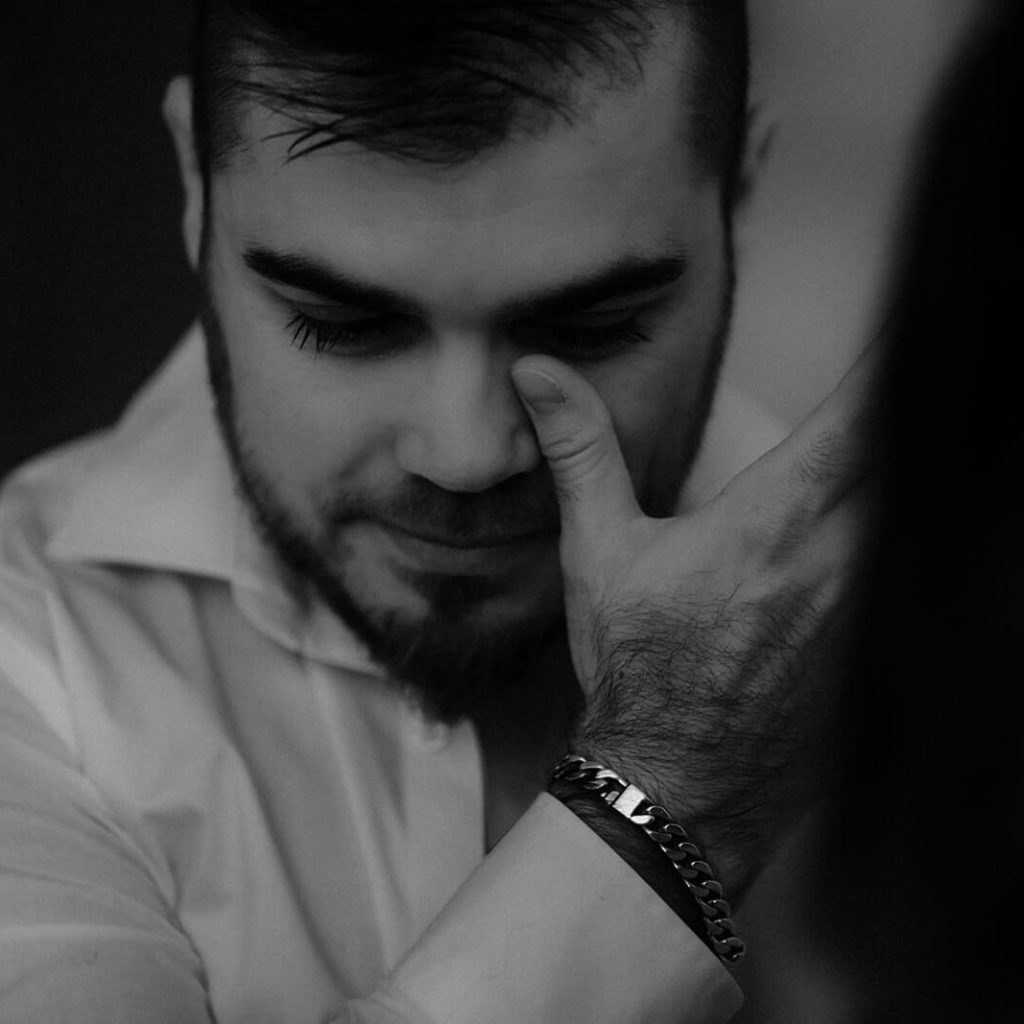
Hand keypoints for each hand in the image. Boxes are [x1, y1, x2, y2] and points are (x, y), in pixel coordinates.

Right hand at [511, 347, 876, 896]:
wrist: (674, 786)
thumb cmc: (635, 667)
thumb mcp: (599, 551)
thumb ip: (581, 450)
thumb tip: (536, 372)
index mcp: (771, 523)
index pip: (861, 421)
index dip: (899, 360)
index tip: (922, 317)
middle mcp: (837, 561)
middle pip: (911, 462)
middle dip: (919, 411)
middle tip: (930, 371)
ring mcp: (868, 613)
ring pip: (919, 519)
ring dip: (917, 477)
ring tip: (913, 447)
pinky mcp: (876, 656)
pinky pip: (913, 584)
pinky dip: (909, 546)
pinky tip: (895, 541)